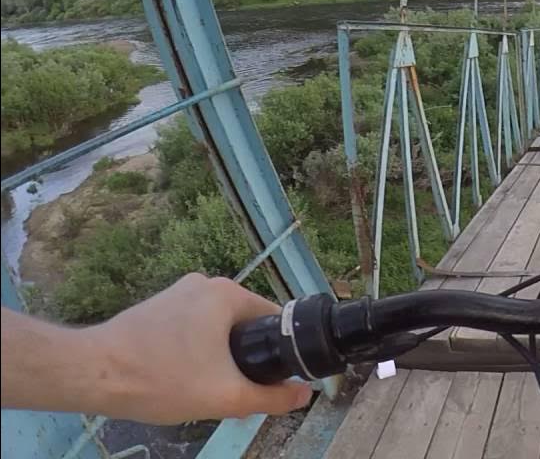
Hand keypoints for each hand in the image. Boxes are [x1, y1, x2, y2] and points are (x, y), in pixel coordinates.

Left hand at [88, 273, 313, 423]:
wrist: (92, 375)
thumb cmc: (162, 379)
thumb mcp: (225, 397)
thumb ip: (272, 398)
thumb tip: (304, 394)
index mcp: (227, 293)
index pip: (273, 320)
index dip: (277, 353)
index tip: (266, 380)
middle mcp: (205, 284)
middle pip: (243, 325)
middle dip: (244, 359)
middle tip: (233, 390)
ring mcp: (177, 293)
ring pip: (216, 329)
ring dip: (218, 357)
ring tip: (204, 388)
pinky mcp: (155, 307)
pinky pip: (191, 329)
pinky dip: (194, 351)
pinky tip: (180, 377)